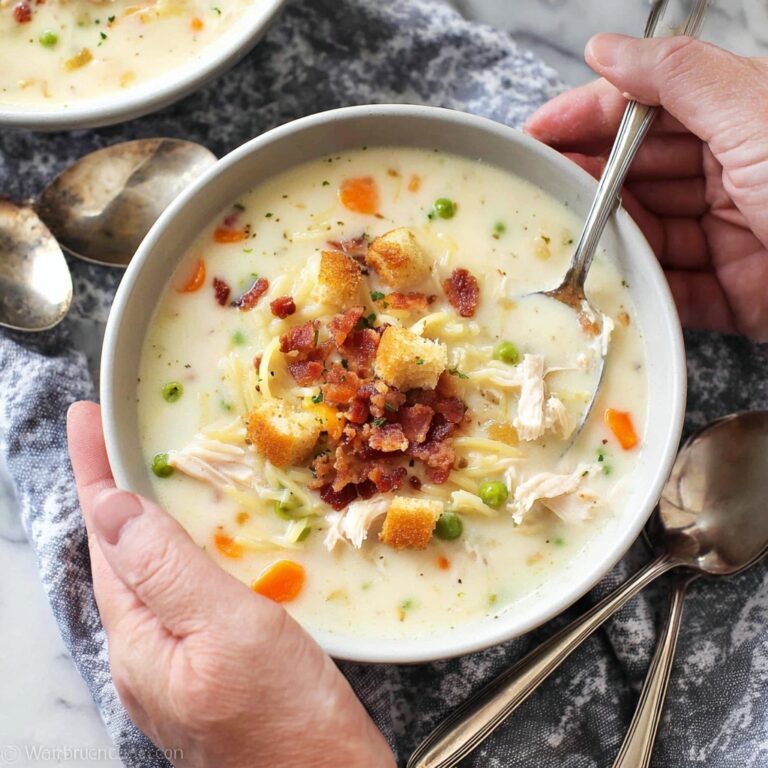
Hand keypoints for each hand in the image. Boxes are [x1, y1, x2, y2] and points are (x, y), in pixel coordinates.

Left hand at [67, 401, 393, 767]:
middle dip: (114, 490)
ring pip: (152, 573)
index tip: (85, 419)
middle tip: (118, 438)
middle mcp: (148, 651)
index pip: (105, 535)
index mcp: (141, 637)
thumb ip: (169, 570)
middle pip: (120, 553)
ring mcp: (177, 664)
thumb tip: (113, 508)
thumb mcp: (229, 633)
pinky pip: (183, 594)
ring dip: (148, 518)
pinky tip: (205, 543)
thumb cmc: (288, 723)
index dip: (93, 472)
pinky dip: (185, 552)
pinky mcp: (210, 670)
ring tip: (153, 475)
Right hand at [525, 34, 767, 341]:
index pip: (648, 111)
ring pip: (650, 233)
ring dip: (608, 236)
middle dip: (589, 179)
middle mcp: (733, 176)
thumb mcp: (754, 111)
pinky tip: (609, 281)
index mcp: (741, 121)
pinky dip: (642, 287)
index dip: (590, 116)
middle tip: (540, 188)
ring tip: (564, 238)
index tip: (538, 130)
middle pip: (641, 173)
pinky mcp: (734, 293)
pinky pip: (674, 288)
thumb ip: (676, 76)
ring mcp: (731, 236)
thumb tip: (607, 49)